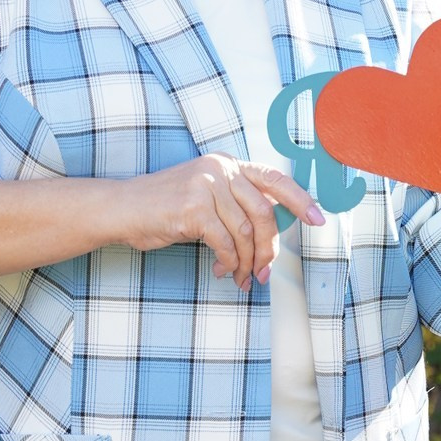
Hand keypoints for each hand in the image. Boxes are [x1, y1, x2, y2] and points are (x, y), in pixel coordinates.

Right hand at [114, 156, 324, 283]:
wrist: (122, 208)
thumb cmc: (165, 208)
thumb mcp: (205, 195)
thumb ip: (236, 205)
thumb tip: (271, 236)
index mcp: (228, 164)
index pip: (275, 179)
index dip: (301, 200)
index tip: (318, 220)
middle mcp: (220, 169)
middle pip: (265, 213)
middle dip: (269, 249)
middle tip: (264, 272)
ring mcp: (206, 186)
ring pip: (246, 233)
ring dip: (247, 262)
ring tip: (239, 276)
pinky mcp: (193, 209)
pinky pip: (225, 244)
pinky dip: (228, 262)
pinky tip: (221, 270)